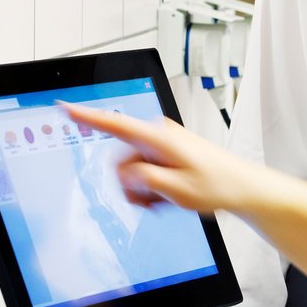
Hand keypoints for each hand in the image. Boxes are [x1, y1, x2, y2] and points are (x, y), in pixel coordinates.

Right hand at [60, 103, 251, 212]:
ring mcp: (163, 143)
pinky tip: (167, 194)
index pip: (115, 124)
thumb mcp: (177, 190)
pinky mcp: (166, 152)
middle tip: (154, 200)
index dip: (87, 116)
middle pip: (120, 160)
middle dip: (130, 184)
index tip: (64, 106)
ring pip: (131, 169)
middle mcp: (159, 134)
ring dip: (142, 189)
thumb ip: (145, 179)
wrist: (241, 187)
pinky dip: (150, 186)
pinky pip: (144, 170)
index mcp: (160, 137)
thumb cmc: (217, 184)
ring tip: (165, 198)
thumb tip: (125, 173)